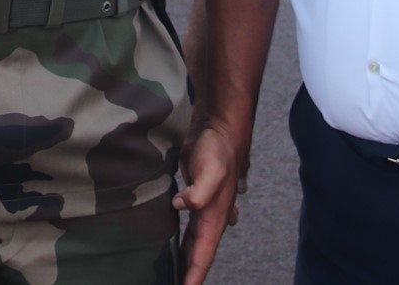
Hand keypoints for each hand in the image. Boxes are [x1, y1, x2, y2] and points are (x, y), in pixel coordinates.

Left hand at [174, 121, 247, 284]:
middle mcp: (212, 217)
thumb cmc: (217, 149)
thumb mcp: (210, 169)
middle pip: (200, 253)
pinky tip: (178, 248)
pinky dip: (185, 242)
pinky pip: (190, 228)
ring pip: (195, 243)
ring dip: (188, 260)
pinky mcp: (195, 198)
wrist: (220, 128)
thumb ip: (199, 191)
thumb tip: (181, 206)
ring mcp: (205, 209)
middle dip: (191, 273)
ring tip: (179, 276)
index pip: (203, 254)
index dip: (194, 274)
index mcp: (215, 217)